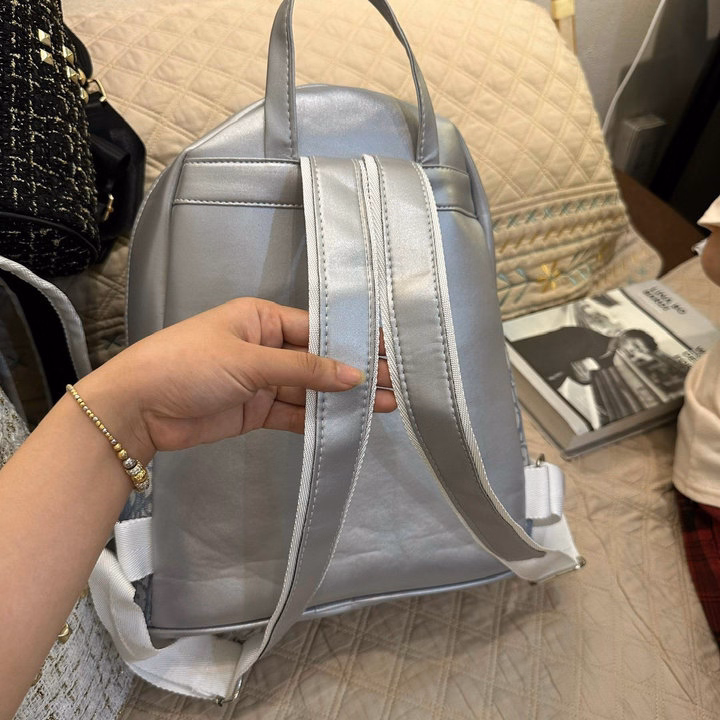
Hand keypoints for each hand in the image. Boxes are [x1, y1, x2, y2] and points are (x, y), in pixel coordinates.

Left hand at [77, 298, 395, 461]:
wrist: (139, 409)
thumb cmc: (190, 365)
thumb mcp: (249, 361)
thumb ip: (303, 369)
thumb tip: (354, 375)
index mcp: (262, 319)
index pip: (316, 329)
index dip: (351, 343)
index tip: (386, 354)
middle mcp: (266, 347)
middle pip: (318, 361)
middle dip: (353, 373)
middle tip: (394, 385)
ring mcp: (261, 381)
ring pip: (309, 390)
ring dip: (341, 400)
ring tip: (383, 406)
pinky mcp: (255, 411)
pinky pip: (293, 414)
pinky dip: (317, 420)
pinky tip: (346, 424)